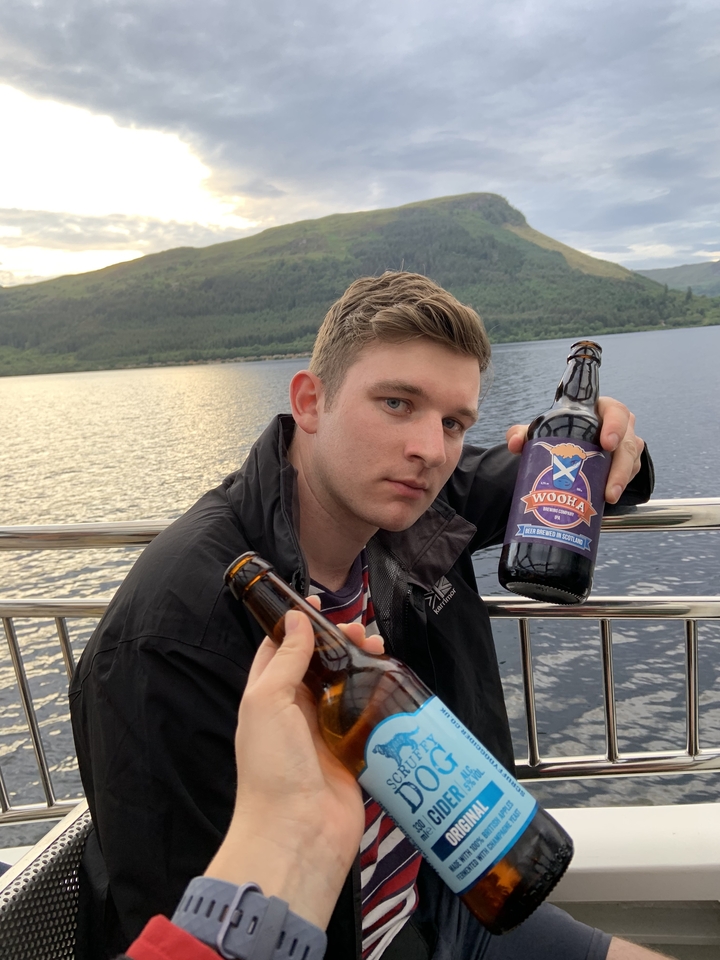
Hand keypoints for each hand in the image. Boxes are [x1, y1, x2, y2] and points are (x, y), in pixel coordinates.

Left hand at [204, 604, 381, 928]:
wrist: (298, 834)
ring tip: (377, 647)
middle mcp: (295, 712)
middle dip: (337, 642)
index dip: (297, 624)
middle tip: (359, 629)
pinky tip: (390, 680)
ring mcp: (325, 733)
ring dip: (360, 664)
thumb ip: (286, 660)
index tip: (318, 602)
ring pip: (345, 686)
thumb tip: (296, 619)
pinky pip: (366, 717)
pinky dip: (378, 697)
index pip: (280, 650)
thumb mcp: (268, 702)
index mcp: (268, 697)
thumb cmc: (273, 766)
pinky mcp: (353, 752)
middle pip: (318, 664)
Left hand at [506, 396, 644, 504]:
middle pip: (628, 443)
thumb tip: (515, 443)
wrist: (566, 449)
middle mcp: (618, 427)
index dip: (615, 427)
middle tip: (609, 485)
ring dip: (622, 479)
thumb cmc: (558, 433)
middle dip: (621, 465)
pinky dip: (621, 484)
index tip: (607, 443)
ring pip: (631, 461)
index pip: (616, 413)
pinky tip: (609, 497)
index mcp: (601, 411)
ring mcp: (624, 446)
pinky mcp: (626, 463)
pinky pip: (630, 473)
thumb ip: (523, 433)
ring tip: (608, 497)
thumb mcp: (541, 432)